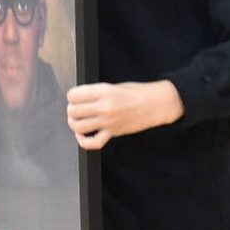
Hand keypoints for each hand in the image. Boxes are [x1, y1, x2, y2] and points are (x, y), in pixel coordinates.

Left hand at [66, 80, 183, 149]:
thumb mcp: (115, 86)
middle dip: (72, 109)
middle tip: (77, 108)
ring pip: (77, 127)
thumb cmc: (139, 93)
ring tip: (78, 120)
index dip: (73, 95)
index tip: (77, 96)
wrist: (157, 104)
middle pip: (73, 111)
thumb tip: (81, 100)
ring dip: (74, 123)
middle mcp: (104, 107)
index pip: (73, 95)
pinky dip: (83, 141)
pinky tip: (82, 135)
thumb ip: (97, 92)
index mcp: (104, 92)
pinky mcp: (113, 133)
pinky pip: (93, 143)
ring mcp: (108, 122)